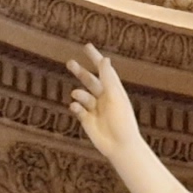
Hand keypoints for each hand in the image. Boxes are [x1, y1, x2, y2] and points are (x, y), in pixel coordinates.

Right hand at [64, 46, 150, 176]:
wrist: (120, 146)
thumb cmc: (122, 121)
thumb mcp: (115, 97)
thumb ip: (108, 78)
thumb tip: (104, 59)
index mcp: (113, 90)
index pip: (103, 70)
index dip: (95, 58)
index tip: (86, 46)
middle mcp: (104, 98)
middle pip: (89, 80)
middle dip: (79, 72)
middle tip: (69, 62)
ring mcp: (95, 109)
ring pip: (82, 95)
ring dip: (79, 93)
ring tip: (77, 94)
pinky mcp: (87, 120)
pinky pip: (78, 109)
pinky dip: (75, 106)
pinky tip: (75, 106)